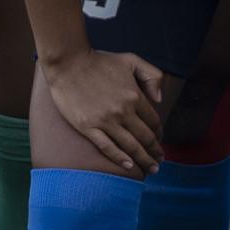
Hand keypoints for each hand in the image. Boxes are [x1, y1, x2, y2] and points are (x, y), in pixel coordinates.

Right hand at [43, 46, 164, 175]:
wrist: (69, 64)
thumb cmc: (100, 61)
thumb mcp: (132, 60)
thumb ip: (152, 76)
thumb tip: (160, 99)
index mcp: (135, 96)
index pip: (153, 121)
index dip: (159, 134)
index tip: (160, 142)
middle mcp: (123, 111)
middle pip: (145, 137)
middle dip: (155, 152)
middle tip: (159, 162)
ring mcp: (105, 121)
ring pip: (129, 146)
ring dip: (143, 159)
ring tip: (150, 169)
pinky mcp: (87, 127)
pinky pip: (107, 147)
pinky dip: (120, 159)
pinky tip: (129, 166)